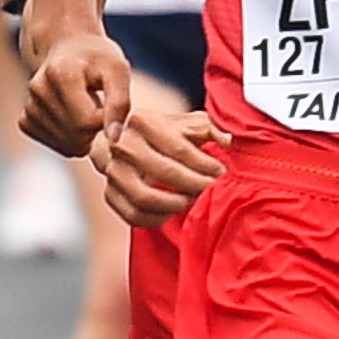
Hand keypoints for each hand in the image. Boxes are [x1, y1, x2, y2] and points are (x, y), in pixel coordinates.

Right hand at [22, 24, 132, 156]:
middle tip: (99, 106)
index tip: (109, 102)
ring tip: (86, 108)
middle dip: (96, 129)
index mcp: (60, 73)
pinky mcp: (25, 120)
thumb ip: (120, 103)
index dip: (105, 119)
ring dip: (84, 135)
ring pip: (66, 146)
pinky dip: (69, 140)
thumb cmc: (98, 59)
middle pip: (76, 137)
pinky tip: (73, 118)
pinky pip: (54, 146)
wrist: (69, 48)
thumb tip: (114, 140)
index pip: (88, 122)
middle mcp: (38, 89)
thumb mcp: (118, 71)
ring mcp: (28, 106)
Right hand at [99, 106, 227, 225]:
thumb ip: (213, 128)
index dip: (204, 163)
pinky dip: (157, 218)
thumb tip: (229, 141)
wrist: (129, 140)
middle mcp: (122, 144)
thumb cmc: (166, 133)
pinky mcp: (109, 194)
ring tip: (193, 199)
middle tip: (211, 187)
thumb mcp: (189, 123)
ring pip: (144, 198)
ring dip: (175, 203)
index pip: (178, 148)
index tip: (221, 171)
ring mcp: (113, 170)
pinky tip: (173, 210)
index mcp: (143, 121)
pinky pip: (133, 215)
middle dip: (194, 183)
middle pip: (163, 172)